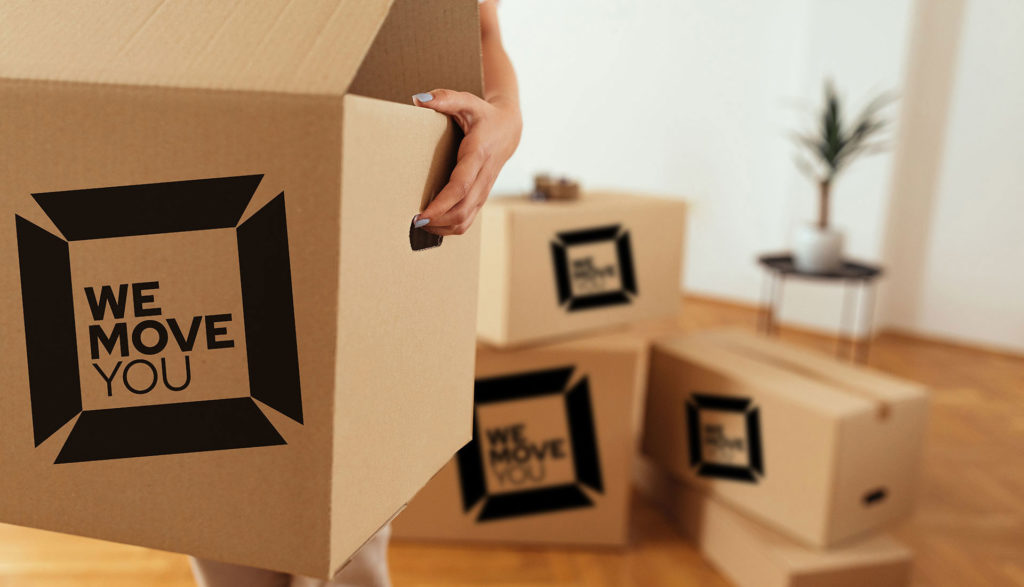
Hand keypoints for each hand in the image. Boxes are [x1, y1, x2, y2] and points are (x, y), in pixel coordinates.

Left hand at [411, 90, 521, 235]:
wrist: (509, 129)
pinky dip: (451, 227)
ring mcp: (484, 189)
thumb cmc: (483, 115)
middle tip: (415, 222)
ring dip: (444, 227)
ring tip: (422, 224)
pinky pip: (469, 218)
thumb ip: (444, 98)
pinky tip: (434, 223)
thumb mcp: (466, 101)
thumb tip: (418, 99)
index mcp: (477, 154)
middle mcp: (483, 176)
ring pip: (467, 218)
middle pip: (463, 209)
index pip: (460, 186)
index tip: (422, 214)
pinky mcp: (482, 196)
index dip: (442, 204)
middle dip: (439, 220)